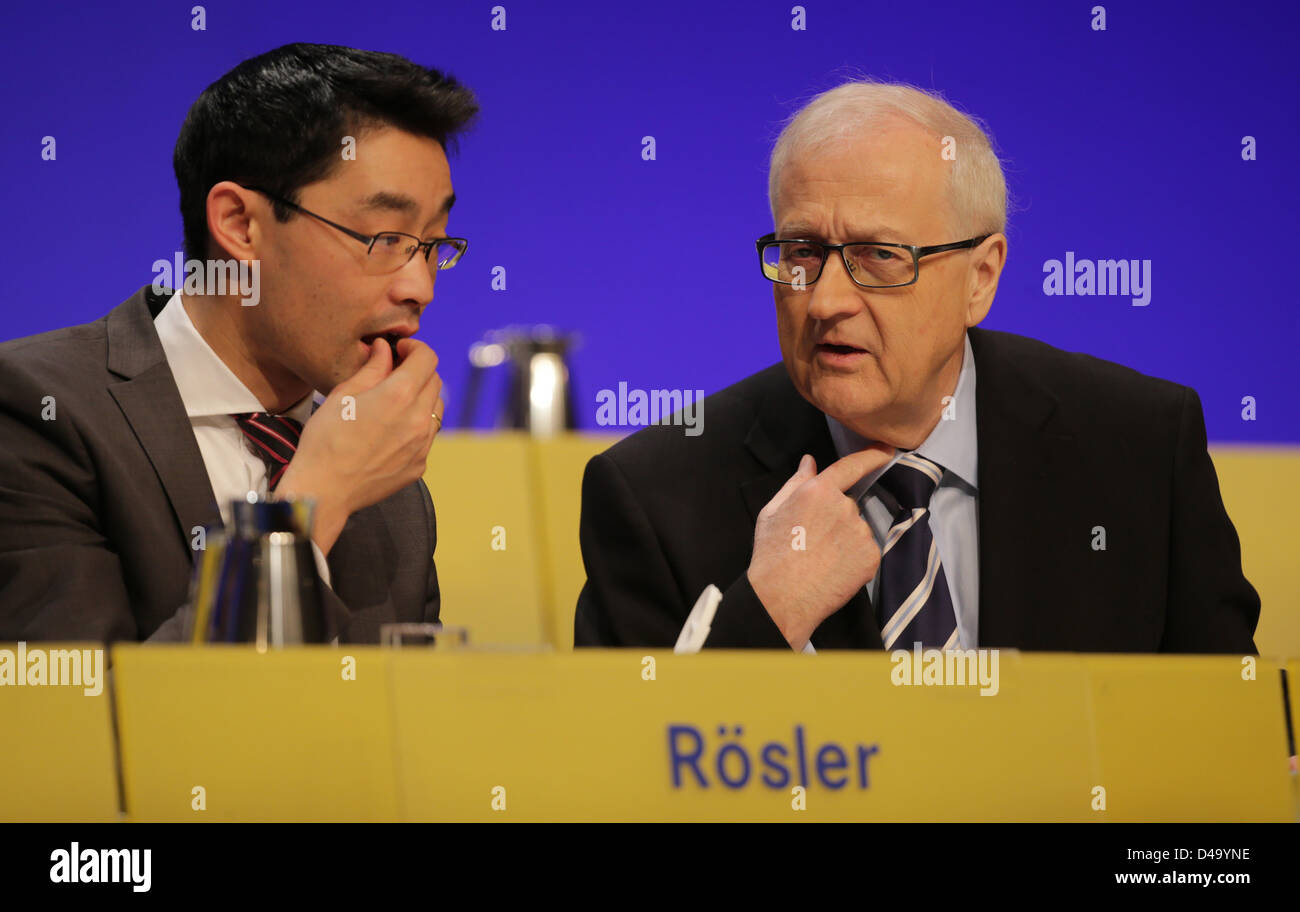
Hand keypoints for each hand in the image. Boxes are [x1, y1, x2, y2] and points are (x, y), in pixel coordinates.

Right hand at [275, 337, 442, 554]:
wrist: (324, 491)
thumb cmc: (325, 440)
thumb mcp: (343, 395)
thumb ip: (372, 368)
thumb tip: (385, 349)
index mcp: (399, 396)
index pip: (427, 358)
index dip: (414, 348)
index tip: (399, 350)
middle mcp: (418, 419)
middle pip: (434, 381)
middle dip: (417, 371)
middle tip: (394, 373)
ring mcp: (422, 445)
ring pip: (435, 408)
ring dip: (421, 397)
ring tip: (393, 402)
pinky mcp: (420, 464)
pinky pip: (427, 435)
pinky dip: (416, 424)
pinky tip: (391, 430)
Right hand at [746, 445, 893, 649]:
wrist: (783, 597)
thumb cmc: (771, 554)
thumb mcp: (772, 511)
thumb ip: (795, 483)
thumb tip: (809, 462)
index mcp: (818, 490)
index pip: (852, 466)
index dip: (872, 455)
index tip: (887, 449)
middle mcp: (844, 506)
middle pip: (847, 504)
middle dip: (835, 518)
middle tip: (812, 540)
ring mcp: (861, 532)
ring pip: (857, 529)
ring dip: (844, 539)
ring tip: (820, 558)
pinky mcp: (871, 556)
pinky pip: (865, 551)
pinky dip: (853, 559)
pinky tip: (833, 570)